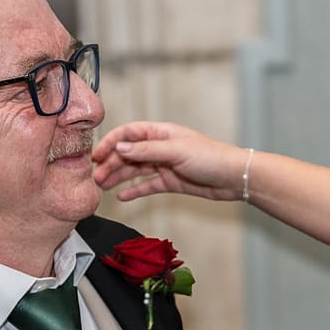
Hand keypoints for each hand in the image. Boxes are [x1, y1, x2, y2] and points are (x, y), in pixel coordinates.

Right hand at [91, 121, 249, 201]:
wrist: (233, 178)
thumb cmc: (210, 157)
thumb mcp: (176, 151)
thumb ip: (146, 150)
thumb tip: (120, 147)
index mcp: (161, 133)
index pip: (129, 134)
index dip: (111, 143)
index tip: (96, 155)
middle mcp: (160, 147)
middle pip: (128, 154)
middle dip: (111, 164)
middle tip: (96, 177)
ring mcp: (164, 165)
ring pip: (135, 170)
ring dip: (118, 177)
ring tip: (103, 186)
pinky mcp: (170, 182)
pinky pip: (147, 186)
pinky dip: (135, 191)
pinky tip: (122, 196)